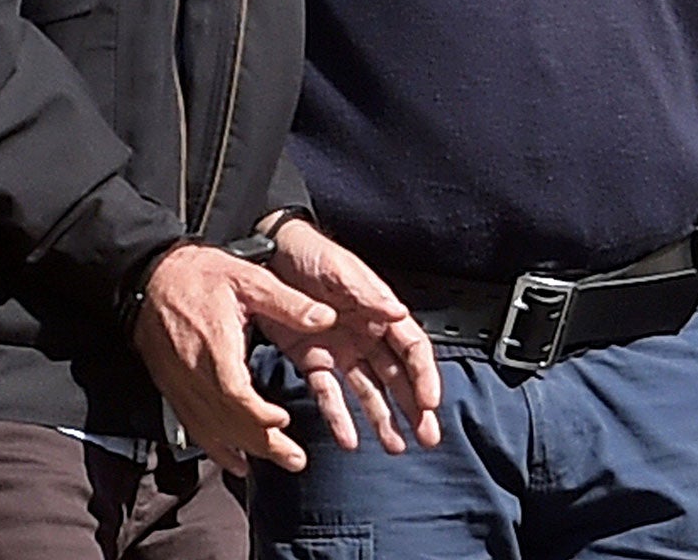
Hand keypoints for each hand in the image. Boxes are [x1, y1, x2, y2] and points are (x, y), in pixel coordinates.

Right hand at [132, 243, 335, 476]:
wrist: (151, 277)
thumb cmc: (198, 274)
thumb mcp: (248, 278)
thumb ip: (288, 302)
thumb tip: (326, 318)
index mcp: (215, 345)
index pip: (235, 394)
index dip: (259, 415)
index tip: (285, 420)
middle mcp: (195, 372)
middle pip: (228, 421)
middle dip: (264, 444)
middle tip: (296, 459)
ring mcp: (182, 385)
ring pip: (213, 429)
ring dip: (247, 449)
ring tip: (279, 460)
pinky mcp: (174, 389)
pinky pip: (194, 427)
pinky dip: (216, 448)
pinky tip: (235, 461)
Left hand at [261, 219, 441, 453]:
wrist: (268, 251)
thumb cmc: (309, 252)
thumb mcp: (338, 269)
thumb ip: (366, 294)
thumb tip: (398, 312)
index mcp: (378, 312)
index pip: (412, 349)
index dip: (424, 376)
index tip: (429, 403)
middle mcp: (365, 335)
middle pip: (397, 376)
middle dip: (414, 407)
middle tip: (427, 437)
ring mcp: (340, 349)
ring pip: (368, 390)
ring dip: (382, 418)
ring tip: (395, 446)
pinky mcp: (312, 359)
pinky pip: (329, 393)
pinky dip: (339, 417)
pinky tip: (349, 439)